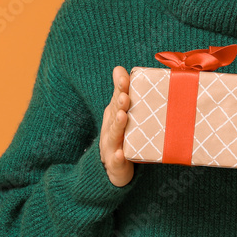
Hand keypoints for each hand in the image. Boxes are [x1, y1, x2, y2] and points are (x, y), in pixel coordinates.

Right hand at [99, 66, 135, 186]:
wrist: (114, 168)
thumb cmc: (121, 136)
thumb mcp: (120, 113)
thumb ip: (121, 93)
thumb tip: (119, 68)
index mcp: (113, 115)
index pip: (116, 99)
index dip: (120, 89)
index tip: (125, 78)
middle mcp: (110, 129)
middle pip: (114, 115)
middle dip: (119, 105)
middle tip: (126, 96)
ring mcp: (111, 146)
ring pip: (114, 135)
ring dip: (118, 125)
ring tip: (123, 116)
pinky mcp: (115, 164)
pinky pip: (116, 161)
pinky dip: (118, 157)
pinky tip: (121, 154)